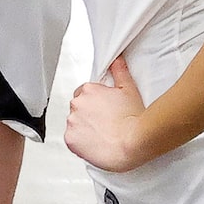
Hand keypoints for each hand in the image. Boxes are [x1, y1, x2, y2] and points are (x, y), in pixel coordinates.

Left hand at [65, 58, 153, 173]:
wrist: (133, 143)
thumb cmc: (134, 120)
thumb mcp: (129, 90)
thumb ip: (120, 72)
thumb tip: (116, 60)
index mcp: (88, 90)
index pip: (84, 93)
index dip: (95, 102)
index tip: (104, 110)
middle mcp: (76, 104)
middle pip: (78, 108)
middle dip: (89, 114)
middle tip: (106, 122)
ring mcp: (72, 122)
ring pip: (75, 123)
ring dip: (84, 127)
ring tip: (103, 134)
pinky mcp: (70, 139)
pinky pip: (72, 139)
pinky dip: (81, 142)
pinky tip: (96, 143)